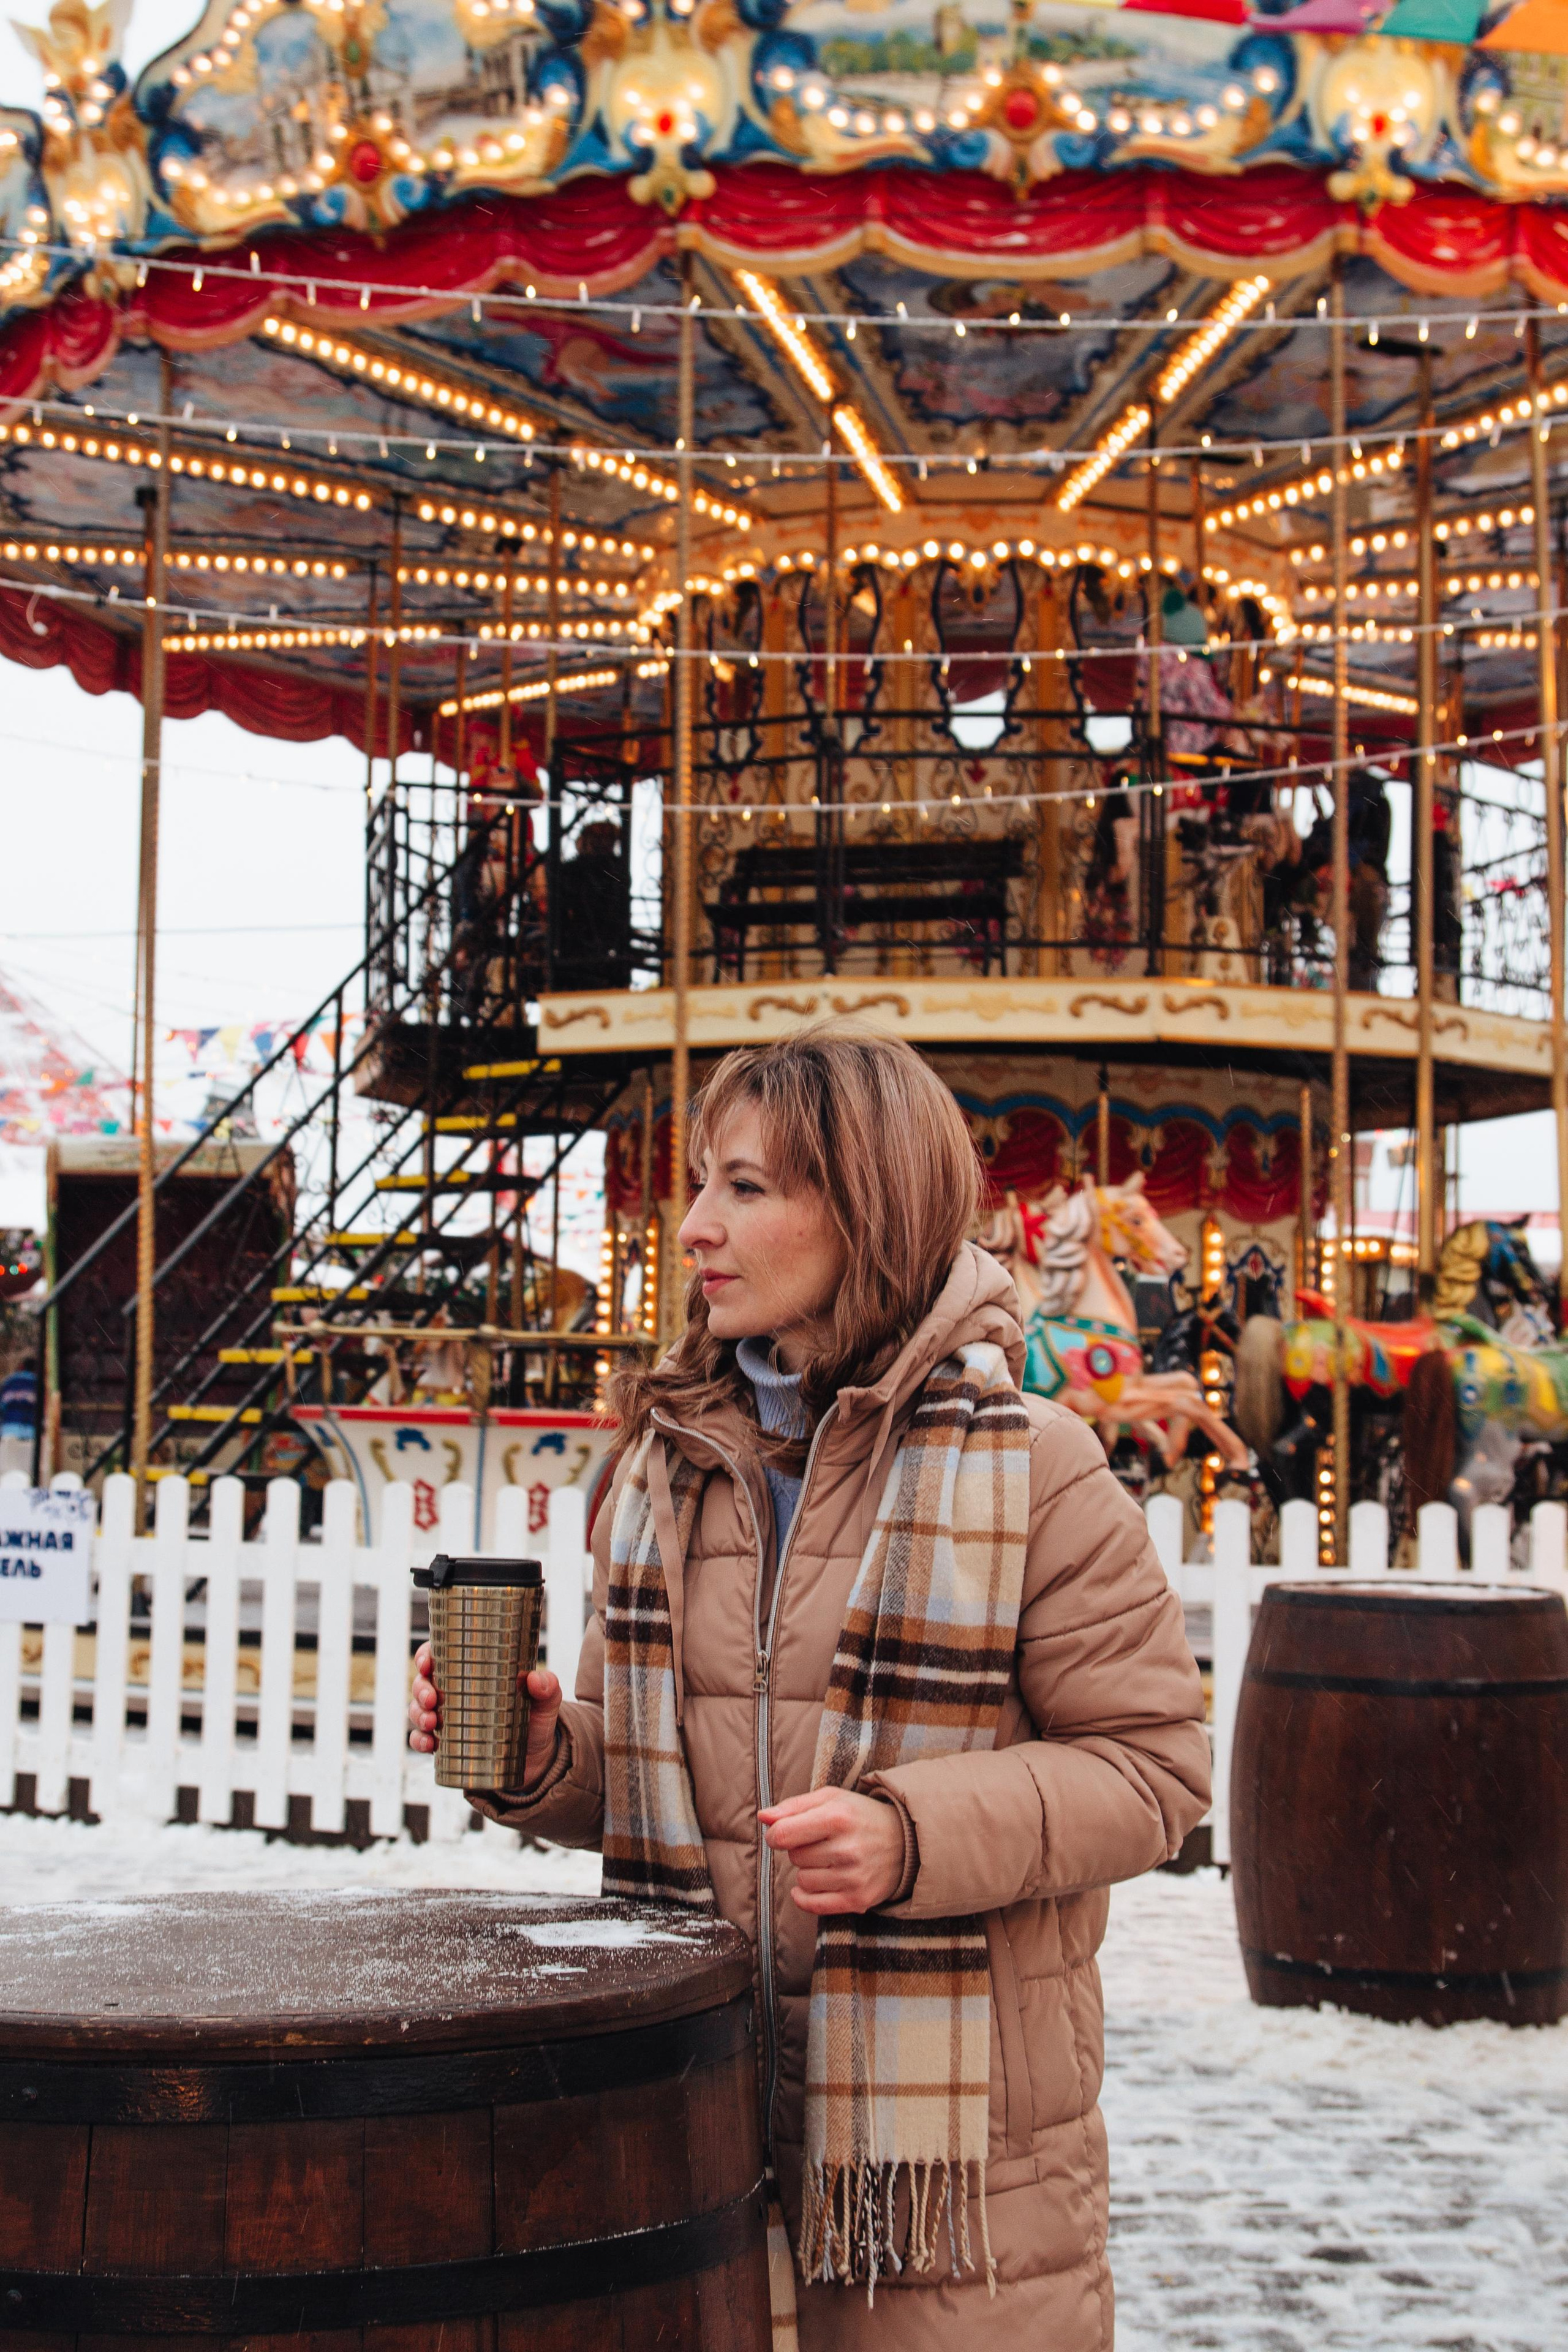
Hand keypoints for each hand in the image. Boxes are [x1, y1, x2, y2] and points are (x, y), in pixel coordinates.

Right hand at [407, 1646, 564, 1791]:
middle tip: (431, 1699)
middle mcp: (453, 1692)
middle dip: (420, 1688)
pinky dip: (419, 1741)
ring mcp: (447, 1718)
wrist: (536, 1759)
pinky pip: (421, 1740)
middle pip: (423, 1682)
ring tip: (431, 1723)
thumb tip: (535, 1679)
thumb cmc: (536, 1719)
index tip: (427, 1662)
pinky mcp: (446, 1743)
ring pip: (417, 1710)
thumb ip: (547, 1688)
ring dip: (417, 1715)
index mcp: (471, 1672)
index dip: (426, 1655)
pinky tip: (429, 1744)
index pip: (439, 1655)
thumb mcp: (545, 1702)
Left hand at [758, 1788, 906, 1915]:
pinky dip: (805, 1897)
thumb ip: (793, 1806)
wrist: (904, 1842)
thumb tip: (763, 1817)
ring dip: (808, 1871)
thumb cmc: (859, 1816)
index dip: (776, 1835)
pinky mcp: (858, 1900)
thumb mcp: (830, 1799)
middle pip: (794, 1857)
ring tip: (829, 1860)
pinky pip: (813, 1905)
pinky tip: (813, 1885)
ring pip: (802, 1881)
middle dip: (801, 1849)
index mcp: (838, 1817)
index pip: (784, 1834)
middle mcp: (847, 1849)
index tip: (783, 1834)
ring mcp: (854, 1877)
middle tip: (822, 1842)